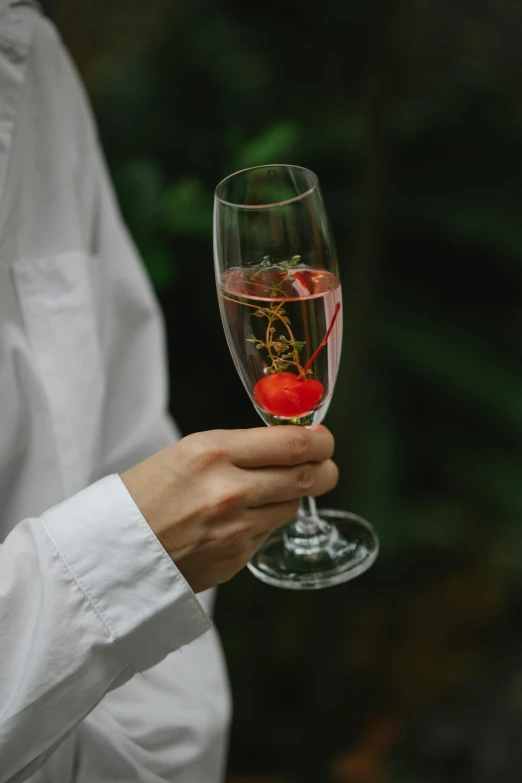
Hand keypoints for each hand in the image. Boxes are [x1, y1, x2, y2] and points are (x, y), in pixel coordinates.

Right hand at [120, 426, 337, 592]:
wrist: (112, 551)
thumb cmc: (144, 495)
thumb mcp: (186, 453)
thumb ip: (236, 450)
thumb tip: (286, 449)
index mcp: (211, 452)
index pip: (292, 443)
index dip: (321, 441)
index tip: (324, 440)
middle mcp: (229, 489)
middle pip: (306, 477)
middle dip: (325, 469)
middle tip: (326, 465)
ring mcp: (235, 529)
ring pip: (291, 506)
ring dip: (291, 496)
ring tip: (272, 491)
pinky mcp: (236, 559)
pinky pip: (268, 533)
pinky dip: (264, 523)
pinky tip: (239, 520)